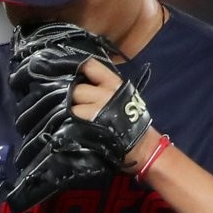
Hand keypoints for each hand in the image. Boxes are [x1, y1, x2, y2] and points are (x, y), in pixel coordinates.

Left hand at [71, 57, 156, 171]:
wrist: (141, 145)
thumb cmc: (131, 119)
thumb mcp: (123, 94)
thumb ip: (103, 84)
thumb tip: (82, 77)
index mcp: (113, 84)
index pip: (90, 66)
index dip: (80, 70)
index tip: (77, 75)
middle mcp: (104, 95)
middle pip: (77, 89)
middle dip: (76, 97)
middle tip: (80, 105)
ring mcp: (95, 112)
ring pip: (72, 106)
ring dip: (72, 112)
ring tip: (79, 119)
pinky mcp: (86, 127)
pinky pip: (71, 121)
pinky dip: (70, 123)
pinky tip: (75, 126)